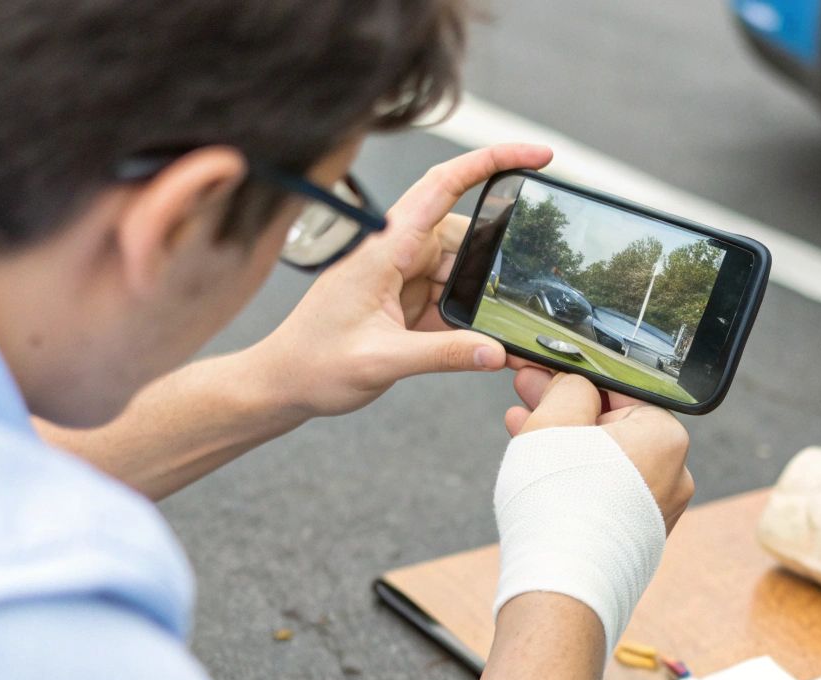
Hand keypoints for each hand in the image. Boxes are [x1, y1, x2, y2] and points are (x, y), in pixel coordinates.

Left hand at [249, 144, 553, 417]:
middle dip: (496, 259)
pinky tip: (481, 339)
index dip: (491, 162)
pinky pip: (453, 295)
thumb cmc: (314, 363)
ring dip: (482, 295)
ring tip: (497, 327)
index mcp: (384, 250)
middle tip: (521, 292)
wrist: (284, 383)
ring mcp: (402, 275)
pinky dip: (471, 314)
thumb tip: (496, 351)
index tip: (536, 156)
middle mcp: (395, 253)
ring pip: (464, 267)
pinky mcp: (407, 298)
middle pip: (465, 233)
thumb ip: (442, 354)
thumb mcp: (380, 362)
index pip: (442, 187)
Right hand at [507, 369, 694, 529]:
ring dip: (563, 441)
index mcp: (667, 438)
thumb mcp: (555, 420)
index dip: (574, 377)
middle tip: (526, 396)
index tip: (542, 371)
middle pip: (611, 424)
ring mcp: (656, 510)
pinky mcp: (635, 536)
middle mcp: (674, 474)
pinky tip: (539, 467)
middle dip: (565, 409)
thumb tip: (572, 381)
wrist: (560, 586)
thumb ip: (567, 387)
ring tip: (521, 427)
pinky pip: (605, 492)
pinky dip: (574, 477)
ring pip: (603, 459)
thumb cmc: (559, 503)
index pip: (620, 389)